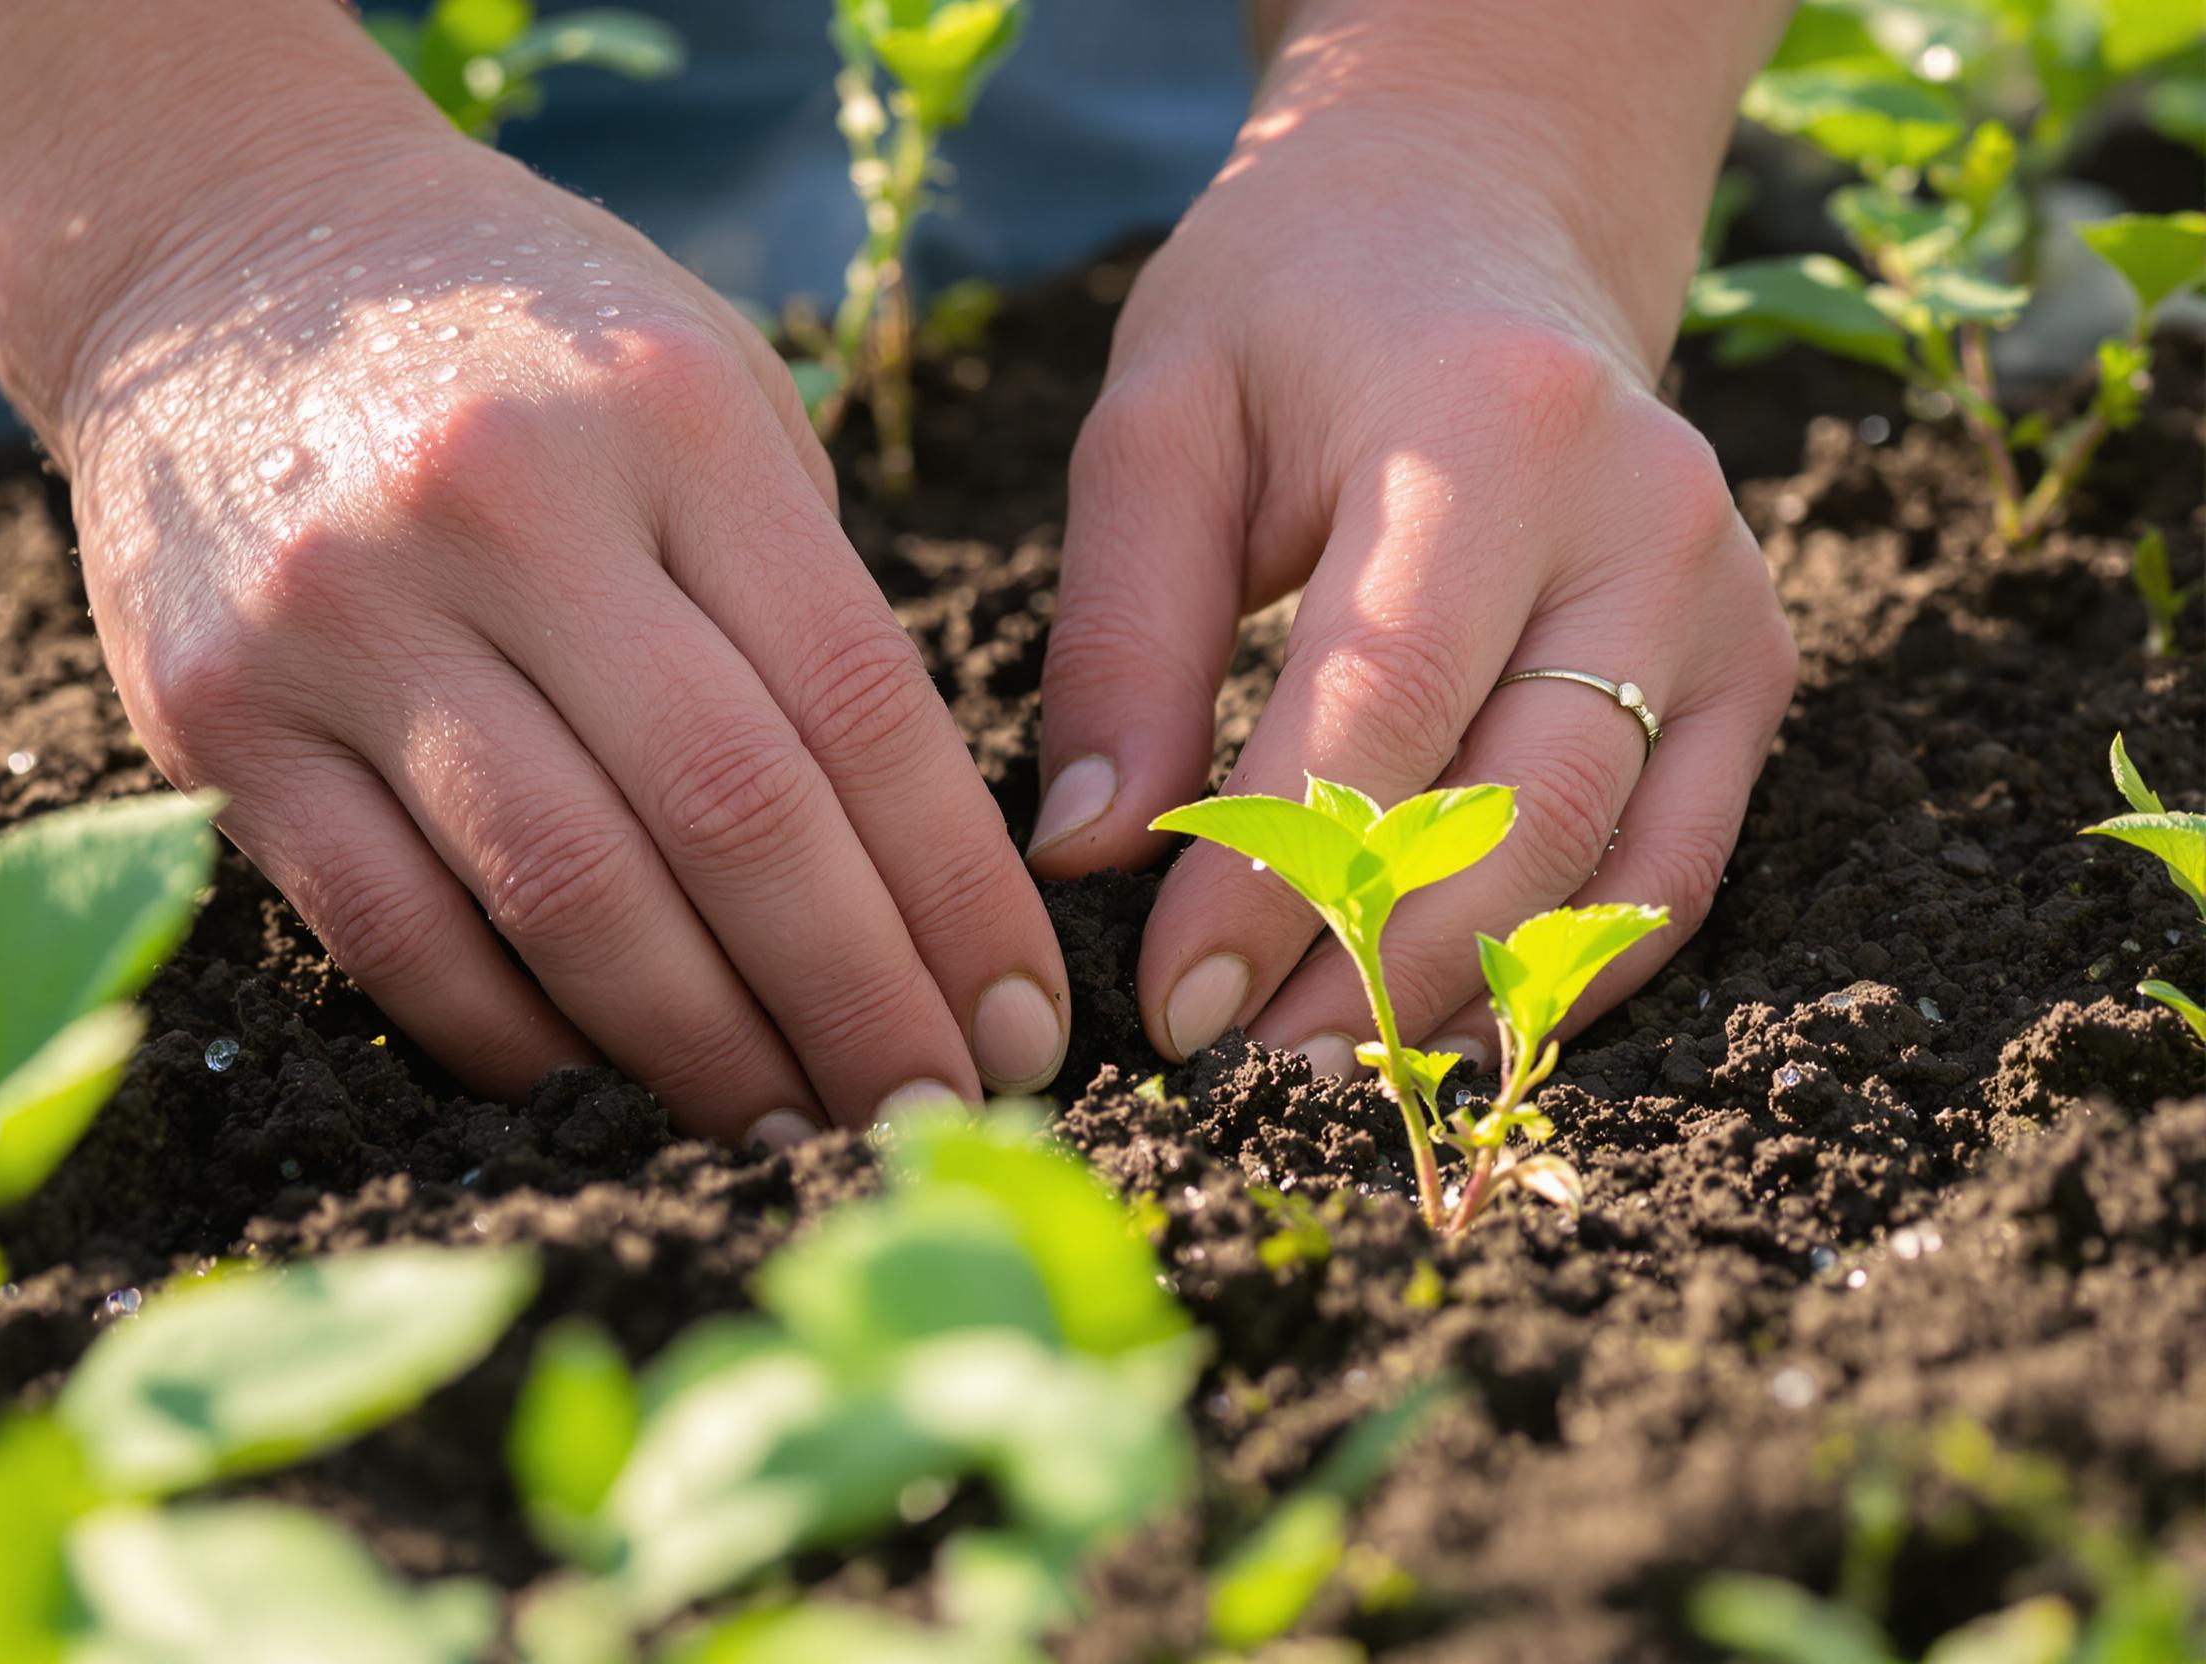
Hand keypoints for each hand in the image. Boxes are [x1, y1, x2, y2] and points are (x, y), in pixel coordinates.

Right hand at [57, 141, 1068, 1142]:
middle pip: (728, 819)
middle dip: (856, 1002)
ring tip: (794, 1130)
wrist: (221, 256)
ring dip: (702, 1052)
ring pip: (565, 897)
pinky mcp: (215, 716)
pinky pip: (392, 931)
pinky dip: (513, 1035)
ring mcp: (345, 616)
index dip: (956, 891)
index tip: (1023, 1016)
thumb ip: (799, 594)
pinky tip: (603, 1083)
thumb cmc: (522, 341)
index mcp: (672, 417)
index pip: (856, 702)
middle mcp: (506, 508)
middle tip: (932, 1116)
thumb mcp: (703, 386)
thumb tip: (910, 870)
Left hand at [1028, 10, 1796, 1079]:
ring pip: (1613, 863)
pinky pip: (1674, 866)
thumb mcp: (1160, 428)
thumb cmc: (1291, 322)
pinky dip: (1566, 969)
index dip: (1276, 879)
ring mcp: (1722, 601)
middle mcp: (1646, 519)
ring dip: (1469, 997)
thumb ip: (1122, 639)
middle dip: (1373, 970)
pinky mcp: (1751, 669)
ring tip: (1330, 1078)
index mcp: (1493, 430)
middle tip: (1241, 1076)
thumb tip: (1090, 862)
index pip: (1380, 706)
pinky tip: (1447, 1028)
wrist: (1476, 227)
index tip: (1172, 1006)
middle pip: (1521, 808)